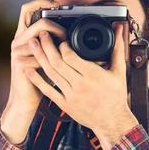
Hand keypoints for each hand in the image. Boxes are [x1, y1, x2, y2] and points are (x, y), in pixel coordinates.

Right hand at [6, 0, 67, 108]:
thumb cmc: (40, 78)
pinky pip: (40, 56)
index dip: (41, 2)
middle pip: (38, 22)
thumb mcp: (46, 56)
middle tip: (67, 37)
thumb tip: (70, 32)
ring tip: (65, 51)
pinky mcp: (20, 64)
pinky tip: (60, 66)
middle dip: (57, 27)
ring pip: (40, 38)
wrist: (26, 100)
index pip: (27, 9)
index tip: (58, 5)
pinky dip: (53, 60)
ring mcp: (17, 52)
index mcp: (24, 35)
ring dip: (57, 43)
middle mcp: (18, 40)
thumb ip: (51, 42)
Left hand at [25, 23, 138, 147]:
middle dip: (47, 46)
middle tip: (42, 34)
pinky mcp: (64, 104)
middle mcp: (80, 85)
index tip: (61, 39)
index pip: (71, 57)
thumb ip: (118, 48)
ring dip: (40, 57)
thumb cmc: (116, 96)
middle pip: (57, 62)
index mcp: (93, 76)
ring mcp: (70, 96)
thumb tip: (118, 28)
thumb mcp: (119, 71)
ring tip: (33, 45)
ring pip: (51, 74)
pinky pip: (48, 90)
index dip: (63, 45)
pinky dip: (37, 80)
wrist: (111, 122)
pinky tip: (29, 70)